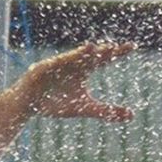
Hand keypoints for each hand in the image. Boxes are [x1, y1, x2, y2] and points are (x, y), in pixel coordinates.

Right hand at [17, 42, 134, 122]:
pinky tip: (65, 60)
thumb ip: (107, 111)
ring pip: (72, 57)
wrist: (29, 105)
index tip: (132, 47)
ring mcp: (57, 65)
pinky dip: (60, 62)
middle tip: (114, 47)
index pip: (104, 59)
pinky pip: (52, 65)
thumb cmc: (56, 104)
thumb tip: (132, 115)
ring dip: (82, 54)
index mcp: (84, 70)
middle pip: (90, 55)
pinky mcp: (42, 69)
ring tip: (94, 48)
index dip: (117, 53)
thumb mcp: (85, 108)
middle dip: (101, 51)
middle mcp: (73, 64)